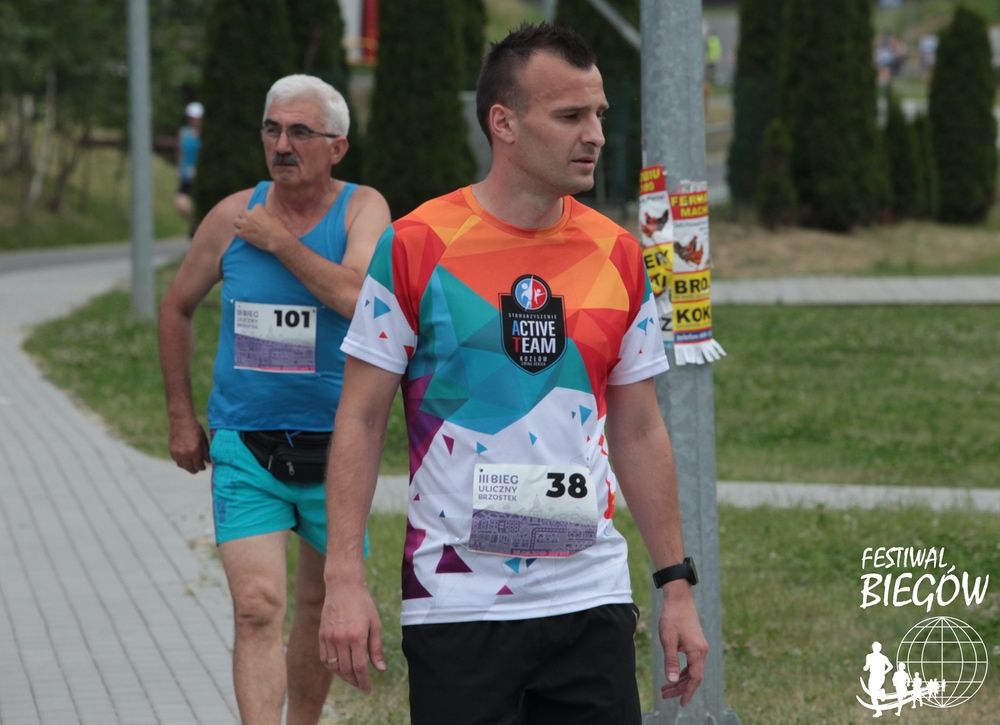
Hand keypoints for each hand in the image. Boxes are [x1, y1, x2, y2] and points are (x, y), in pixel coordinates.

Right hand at [167, 416, 209, 472]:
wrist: (181, 420)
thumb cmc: (195, 429)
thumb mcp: (204, 440)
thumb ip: (206, 452)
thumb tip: (209, 462)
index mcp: (194, 451)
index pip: (199, 466)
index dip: (203, 467)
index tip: (204, 466)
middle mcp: (184, 454)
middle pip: (190, 469)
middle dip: (196, 469)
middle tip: (199, 467)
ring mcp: (177, 453)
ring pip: (182, 466)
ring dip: (187, 466)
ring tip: (192, 464)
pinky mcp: (171, 451)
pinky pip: (176, 461)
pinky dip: (181, 461)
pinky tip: (185, 458)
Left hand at [233, 205, 289, 252]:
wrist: (277, 239)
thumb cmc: (278, 228)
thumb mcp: (274, 215)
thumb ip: (266, 212)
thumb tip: (263, 213)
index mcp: (258, 208)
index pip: (253, 207)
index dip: (255, 214)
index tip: (258, 219)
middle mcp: (249, 214)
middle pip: (242, 213)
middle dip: (245, 218)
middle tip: (250, 224)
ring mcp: (245, 224)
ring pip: (236, 221)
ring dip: (239, 224)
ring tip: (243, 228)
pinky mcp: (242, 233)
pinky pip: (235, 232)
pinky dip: (239, 234)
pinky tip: (243, 236)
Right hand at [318, 582, 385, 693]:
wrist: (343, 586)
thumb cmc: (363, 604)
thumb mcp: (375, 624)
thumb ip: (376, 648)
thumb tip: (380, 669)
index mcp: (357, 636)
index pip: (359, 668)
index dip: (364, 682)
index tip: (368, 690)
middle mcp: (341, 639)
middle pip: (346, 670)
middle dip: (355, 682)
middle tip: (362, 686)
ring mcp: (329, 637)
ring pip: (334, 667)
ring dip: (343, 677)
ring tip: (353, 679)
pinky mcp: (321, 635)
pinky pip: (324, 658)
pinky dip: (332, 667)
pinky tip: (340, 668)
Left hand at [658, 582, 708, 705]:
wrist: (679, 599)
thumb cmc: (672, 617)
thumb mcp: (668, 640)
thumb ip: (670, 661)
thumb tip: (671, 680)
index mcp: (697, 652)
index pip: (695, 678)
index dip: (687, 692)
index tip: (681, 703)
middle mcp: (702, 651)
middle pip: (693, 676)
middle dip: (679, 687)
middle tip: (664, 695)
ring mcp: (700, 647)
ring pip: (692, 670)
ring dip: (679, 679)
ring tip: (665, 688)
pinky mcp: (696, 643)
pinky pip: (691, 662)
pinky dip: (682, 670)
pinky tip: (672, 673)